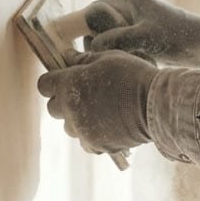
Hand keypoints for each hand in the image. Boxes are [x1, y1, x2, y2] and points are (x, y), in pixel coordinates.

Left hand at [37, 51, 157, 153]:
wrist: (155, 105)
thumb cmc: (133, 75)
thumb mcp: (109, 58)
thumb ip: (84, 59)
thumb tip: (67, 56)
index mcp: (69, 84)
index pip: (44, 85)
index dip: (53, 82)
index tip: (64, 80)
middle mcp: (70, 109)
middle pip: (53, 108)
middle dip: (64, 101)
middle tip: (85, 95)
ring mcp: (81, 129)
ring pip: (69, 127)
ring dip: (78, 120)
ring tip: (101, 111)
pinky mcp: (95, 144)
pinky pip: (85, 141)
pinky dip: (92, 135)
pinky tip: (109, 125)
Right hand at [84, 0, 199, 68]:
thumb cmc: (180, 36)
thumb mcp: (147, 36)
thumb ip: (118, 38)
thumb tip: (93, 46)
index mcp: (128, 2)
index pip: (93, 11)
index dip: (84, 28)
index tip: (83, 47)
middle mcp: (128, 12)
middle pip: (97, 28)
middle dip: (98, 45)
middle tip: (107, 59)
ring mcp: (133, 27)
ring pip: (108, 42)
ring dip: (112, 54)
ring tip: (127, 62)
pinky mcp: (140, 41)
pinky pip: (120, 50)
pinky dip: (123, 59)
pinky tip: (136, 65)